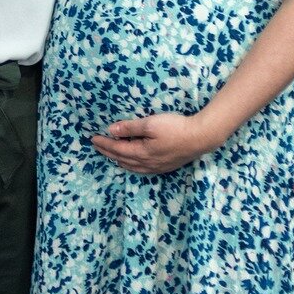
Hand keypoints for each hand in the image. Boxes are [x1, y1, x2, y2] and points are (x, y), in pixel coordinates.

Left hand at [92, 112, 216, 174]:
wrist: (201, 137)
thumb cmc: (175, 128)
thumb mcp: (150, 124)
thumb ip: (130, 128)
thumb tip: (111, 131)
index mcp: (142, 153)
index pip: (117, 149)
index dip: (104, 144)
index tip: (93, 138)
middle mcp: (147, 163)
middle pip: (122, 159)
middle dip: (108, 152)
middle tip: (98, 146)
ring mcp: (157, 167)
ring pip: (133, 167)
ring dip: (120, 160)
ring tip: (112, 155)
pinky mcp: (166, 166)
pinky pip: (143, 169)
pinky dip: (132, 165)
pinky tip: (134, 163)